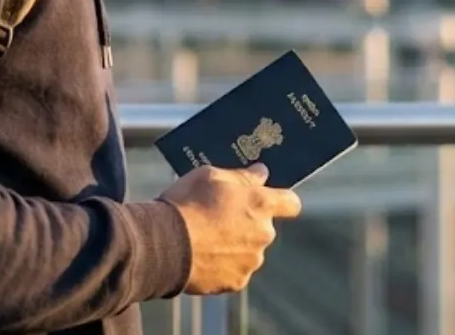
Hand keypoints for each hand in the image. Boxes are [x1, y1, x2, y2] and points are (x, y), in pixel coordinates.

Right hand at [158, 163, 302, 294]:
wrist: (163, 244)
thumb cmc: (186, 203)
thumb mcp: (210, 176)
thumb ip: (241, 176)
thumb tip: (261, 173)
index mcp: (261, 205)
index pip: (291, 203)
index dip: (282, 201)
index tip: (268, 199)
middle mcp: (263, 235)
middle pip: (264, 228)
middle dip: (247, 223)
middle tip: (218, 217)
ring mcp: (251, 261)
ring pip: (249, 251)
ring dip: (235, 246)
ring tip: (204, 239)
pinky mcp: (236, 282)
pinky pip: (234, 271)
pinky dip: (222, 265)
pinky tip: (201, 256)